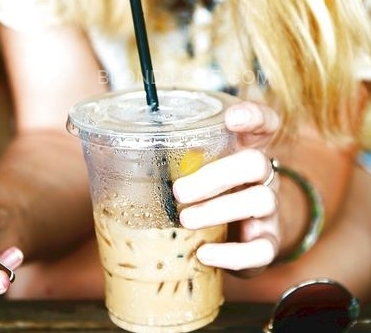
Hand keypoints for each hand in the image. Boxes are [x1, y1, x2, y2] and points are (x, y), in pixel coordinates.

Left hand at [172, 101, 280, 272]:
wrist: (239, 238)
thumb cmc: (207, 195)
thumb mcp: (194, 170)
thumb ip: (168, 156)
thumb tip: (101, 144)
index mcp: (245, 150)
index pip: (265, 123)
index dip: (253, 116)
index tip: (231, 118)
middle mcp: (263, 177)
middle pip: (255, 162)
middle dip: (216, 175)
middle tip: (179, 191)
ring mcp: (269, 211)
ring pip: (260, 201)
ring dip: (218, 210)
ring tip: (185, 220)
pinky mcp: (267, 243)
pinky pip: (261, 249)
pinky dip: (232, 254)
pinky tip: (204, 253)